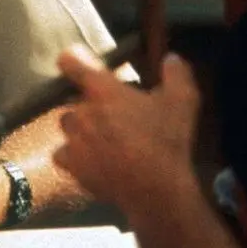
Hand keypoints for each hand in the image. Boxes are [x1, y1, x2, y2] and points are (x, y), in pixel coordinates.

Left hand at [54, 48, 199, 208]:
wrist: (154, 189)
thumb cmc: (167, 141)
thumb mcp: (183, 102)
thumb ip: (177, 74)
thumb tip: (172, 58)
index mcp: (102, 90)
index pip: (71, 62)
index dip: (72, 60)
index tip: (76, 61)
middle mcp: (80, 111)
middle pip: (73, 98)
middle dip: (90, 103)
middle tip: (112, 114)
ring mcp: (72, 139)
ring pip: (67, 125)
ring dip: (80, 127)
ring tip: (102, 137)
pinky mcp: (70, 164)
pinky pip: (62, 153)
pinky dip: (73, 154)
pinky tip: (91, 159)